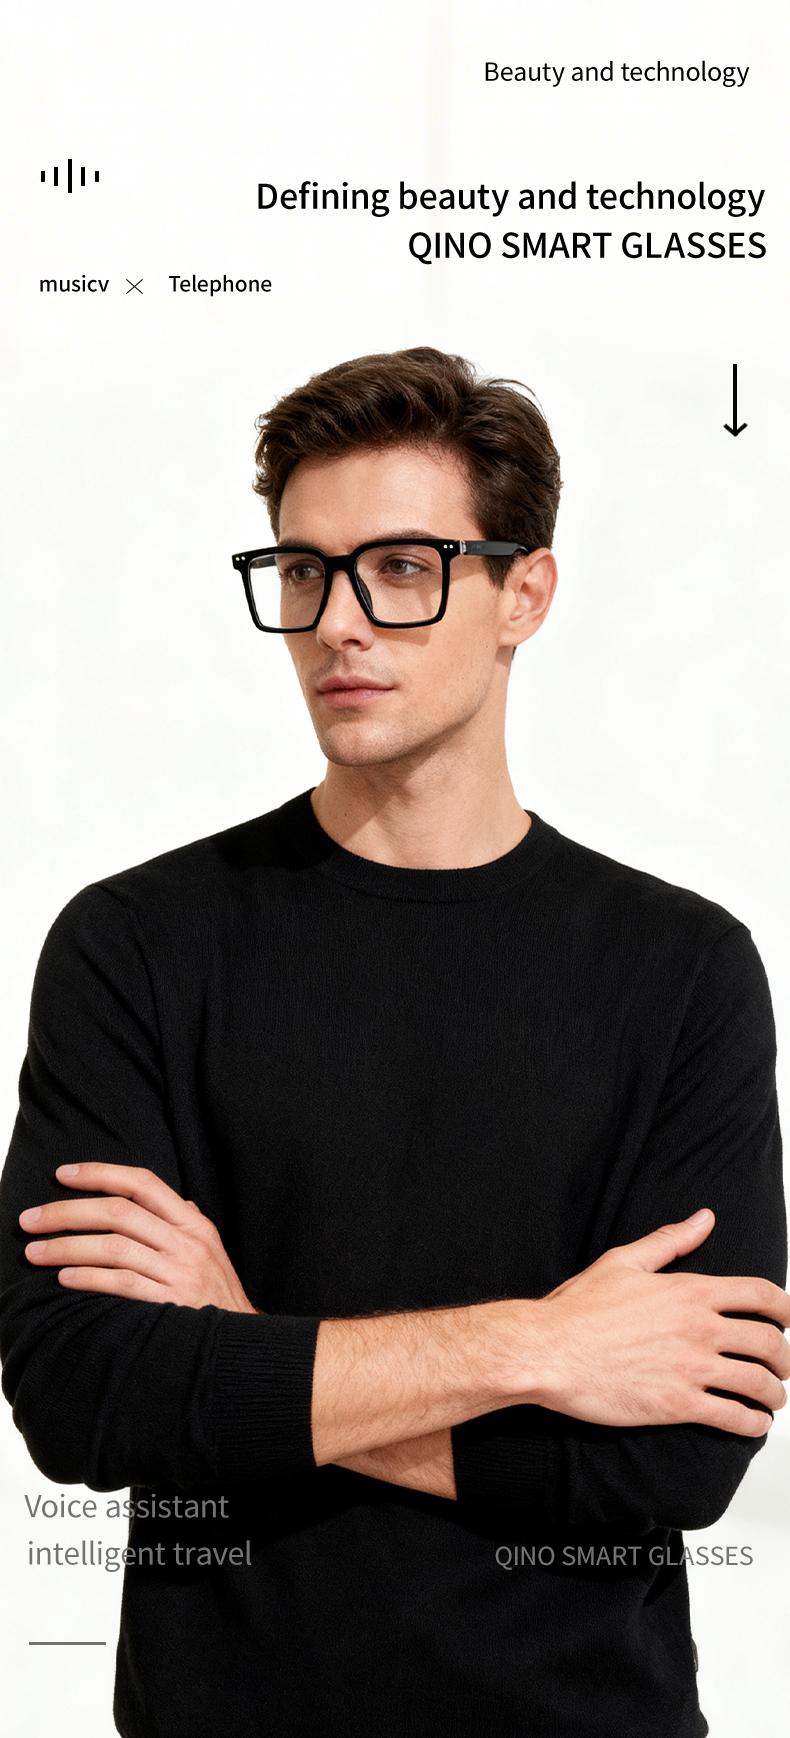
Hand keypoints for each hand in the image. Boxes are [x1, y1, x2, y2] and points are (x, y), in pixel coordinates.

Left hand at [19, 1162, 257, 1313]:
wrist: (243, 1344)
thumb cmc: (218, 1295)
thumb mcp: (209, 1250)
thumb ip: (186, 1224)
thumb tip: (175, 1200)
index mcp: (193, 1223)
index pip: (142, 1183)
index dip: (99, 1173)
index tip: (62, 1174)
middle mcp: (187, 1242)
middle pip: (119, 1213)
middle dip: (67, 1212)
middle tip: (31, 1220)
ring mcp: (180, 1273)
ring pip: (114, 1247)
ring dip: (67, 1247)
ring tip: (35, 1252)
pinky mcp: (171, 1304)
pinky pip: (123, 1284)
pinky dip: (90, 1278)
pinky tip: (65, 1278)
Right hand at [510, 1210, 789, 1435]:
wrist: (548, 1351)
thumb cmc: (579, 1309)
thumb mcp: (624, 1261)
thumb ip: (670, 1241)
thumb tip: (704, 1218)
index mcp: (691, 1291)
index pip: (762, 1295)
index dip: (786, 1309)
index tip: (788, 1319)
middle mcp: (700, 1328)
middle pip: (770, 1342)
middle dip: (787, 1357)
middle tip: (784, 1366)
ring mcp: (691, 1368)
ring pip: (759, 1383)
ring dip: (775, 1394)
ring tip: (773, 1399)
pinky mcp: (679, 1405)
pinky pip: (734, 1418)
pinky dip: (753, 1424)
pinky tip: (752, 1424)